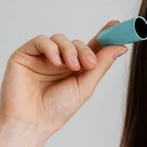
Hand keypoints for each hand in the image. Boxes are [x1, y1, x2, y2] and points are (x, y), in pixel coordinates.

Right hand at [0, 21, 127, 137]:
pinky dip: (51, 48)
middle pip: (77, 43)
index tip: (116, 25)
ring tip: (71, 67)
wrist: (31, 121)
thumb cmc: (57, 109)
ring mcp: (42, 57)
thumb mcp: (86, 86)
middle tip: (89, 64)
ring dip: (70, 50)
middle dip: (86, 51)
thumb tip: (120, 47)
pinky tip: (55, 63)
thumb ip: (102, 64)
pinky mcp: (25, 54)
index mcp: (75, 69)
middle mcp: (60, 61)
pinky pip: (41, 40)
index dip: (104, 36)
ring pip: (60, 39)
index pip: (91, 48)